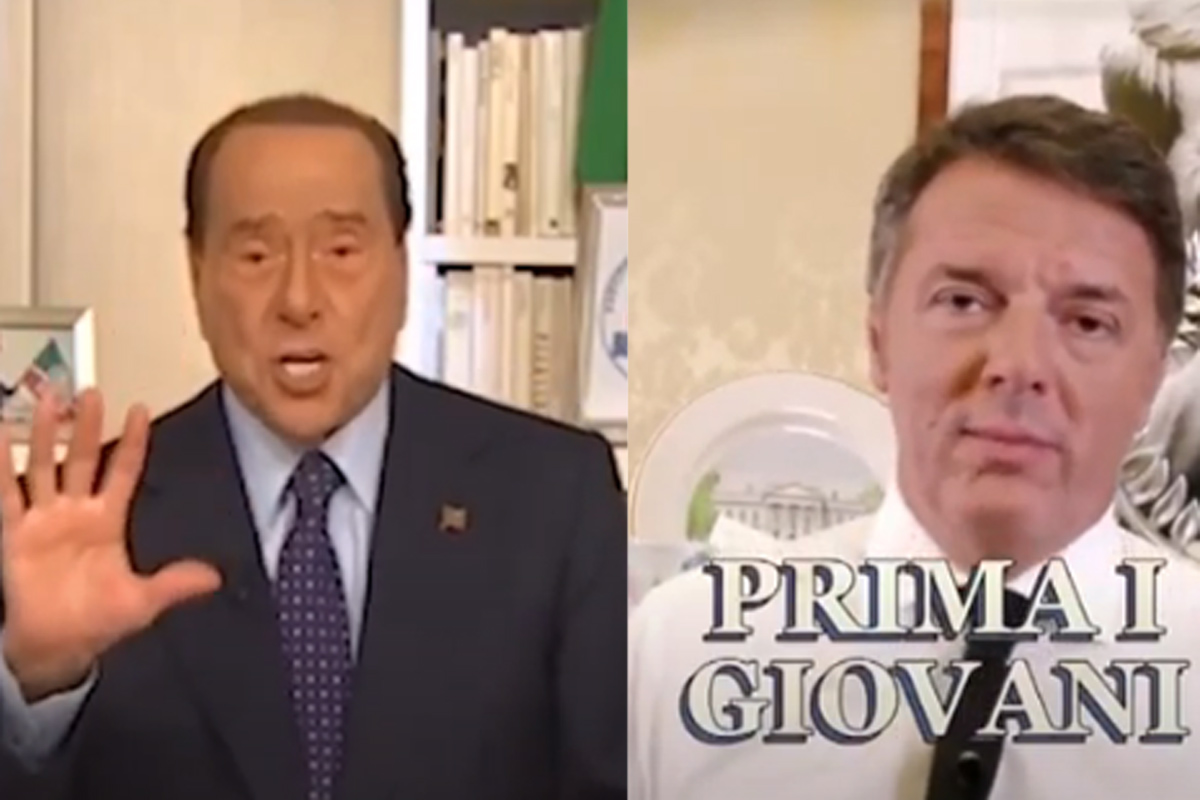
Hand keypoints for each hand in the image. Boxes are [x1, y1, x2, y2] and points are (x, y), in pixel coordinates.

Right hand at [0, 389, 220, 701]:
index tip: (140, 409)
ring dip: (48, 434)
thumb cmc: (97, 622)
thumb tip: (214, 578)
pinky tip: (1, 435)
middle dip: (88, 425)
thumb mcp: (142, 601)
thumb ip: (175, 584)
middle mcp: (76, 512)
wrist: (56, 647)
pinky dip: (3, 465)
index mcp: (108, 521)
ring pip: (46, 466)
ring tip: (51, 400)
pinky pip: (8, 493)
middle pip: (83, 458)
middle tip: (90, 392)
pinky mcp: (16, 532)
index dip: (132, 441)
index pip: (123, 471)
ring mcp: (45, 519)